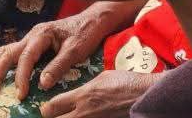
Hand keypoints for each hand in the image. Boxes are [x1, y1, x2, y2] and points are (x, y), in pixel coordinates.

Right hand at [0, 11, 112, 100]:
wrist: (92, 20)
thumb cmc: (85, 33)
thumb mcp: (75, 51)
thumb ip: (58, 66)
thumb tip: (42, 84)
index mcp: (41, 34)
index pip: (25, 57)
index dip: (21, 77)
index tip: (20, 95)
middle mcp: (31, 35)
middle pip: (6, 53)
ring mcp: (30, 38)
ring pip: (4, 51)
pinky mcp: (32, 43)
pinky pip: (11, 53)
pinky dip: (0, 64)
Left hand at [40, 69, 158, 117]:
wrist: (145, 95)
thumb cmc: (126, 82)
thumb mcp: (102, 77)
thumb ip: (85, 88)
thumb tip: (77, 92)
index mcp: (82, 96)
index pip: (52, 107)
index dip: (46, 110)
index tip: (45, 109)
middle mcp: (84, 113)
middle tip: (53, 116)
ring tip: (66, 116)